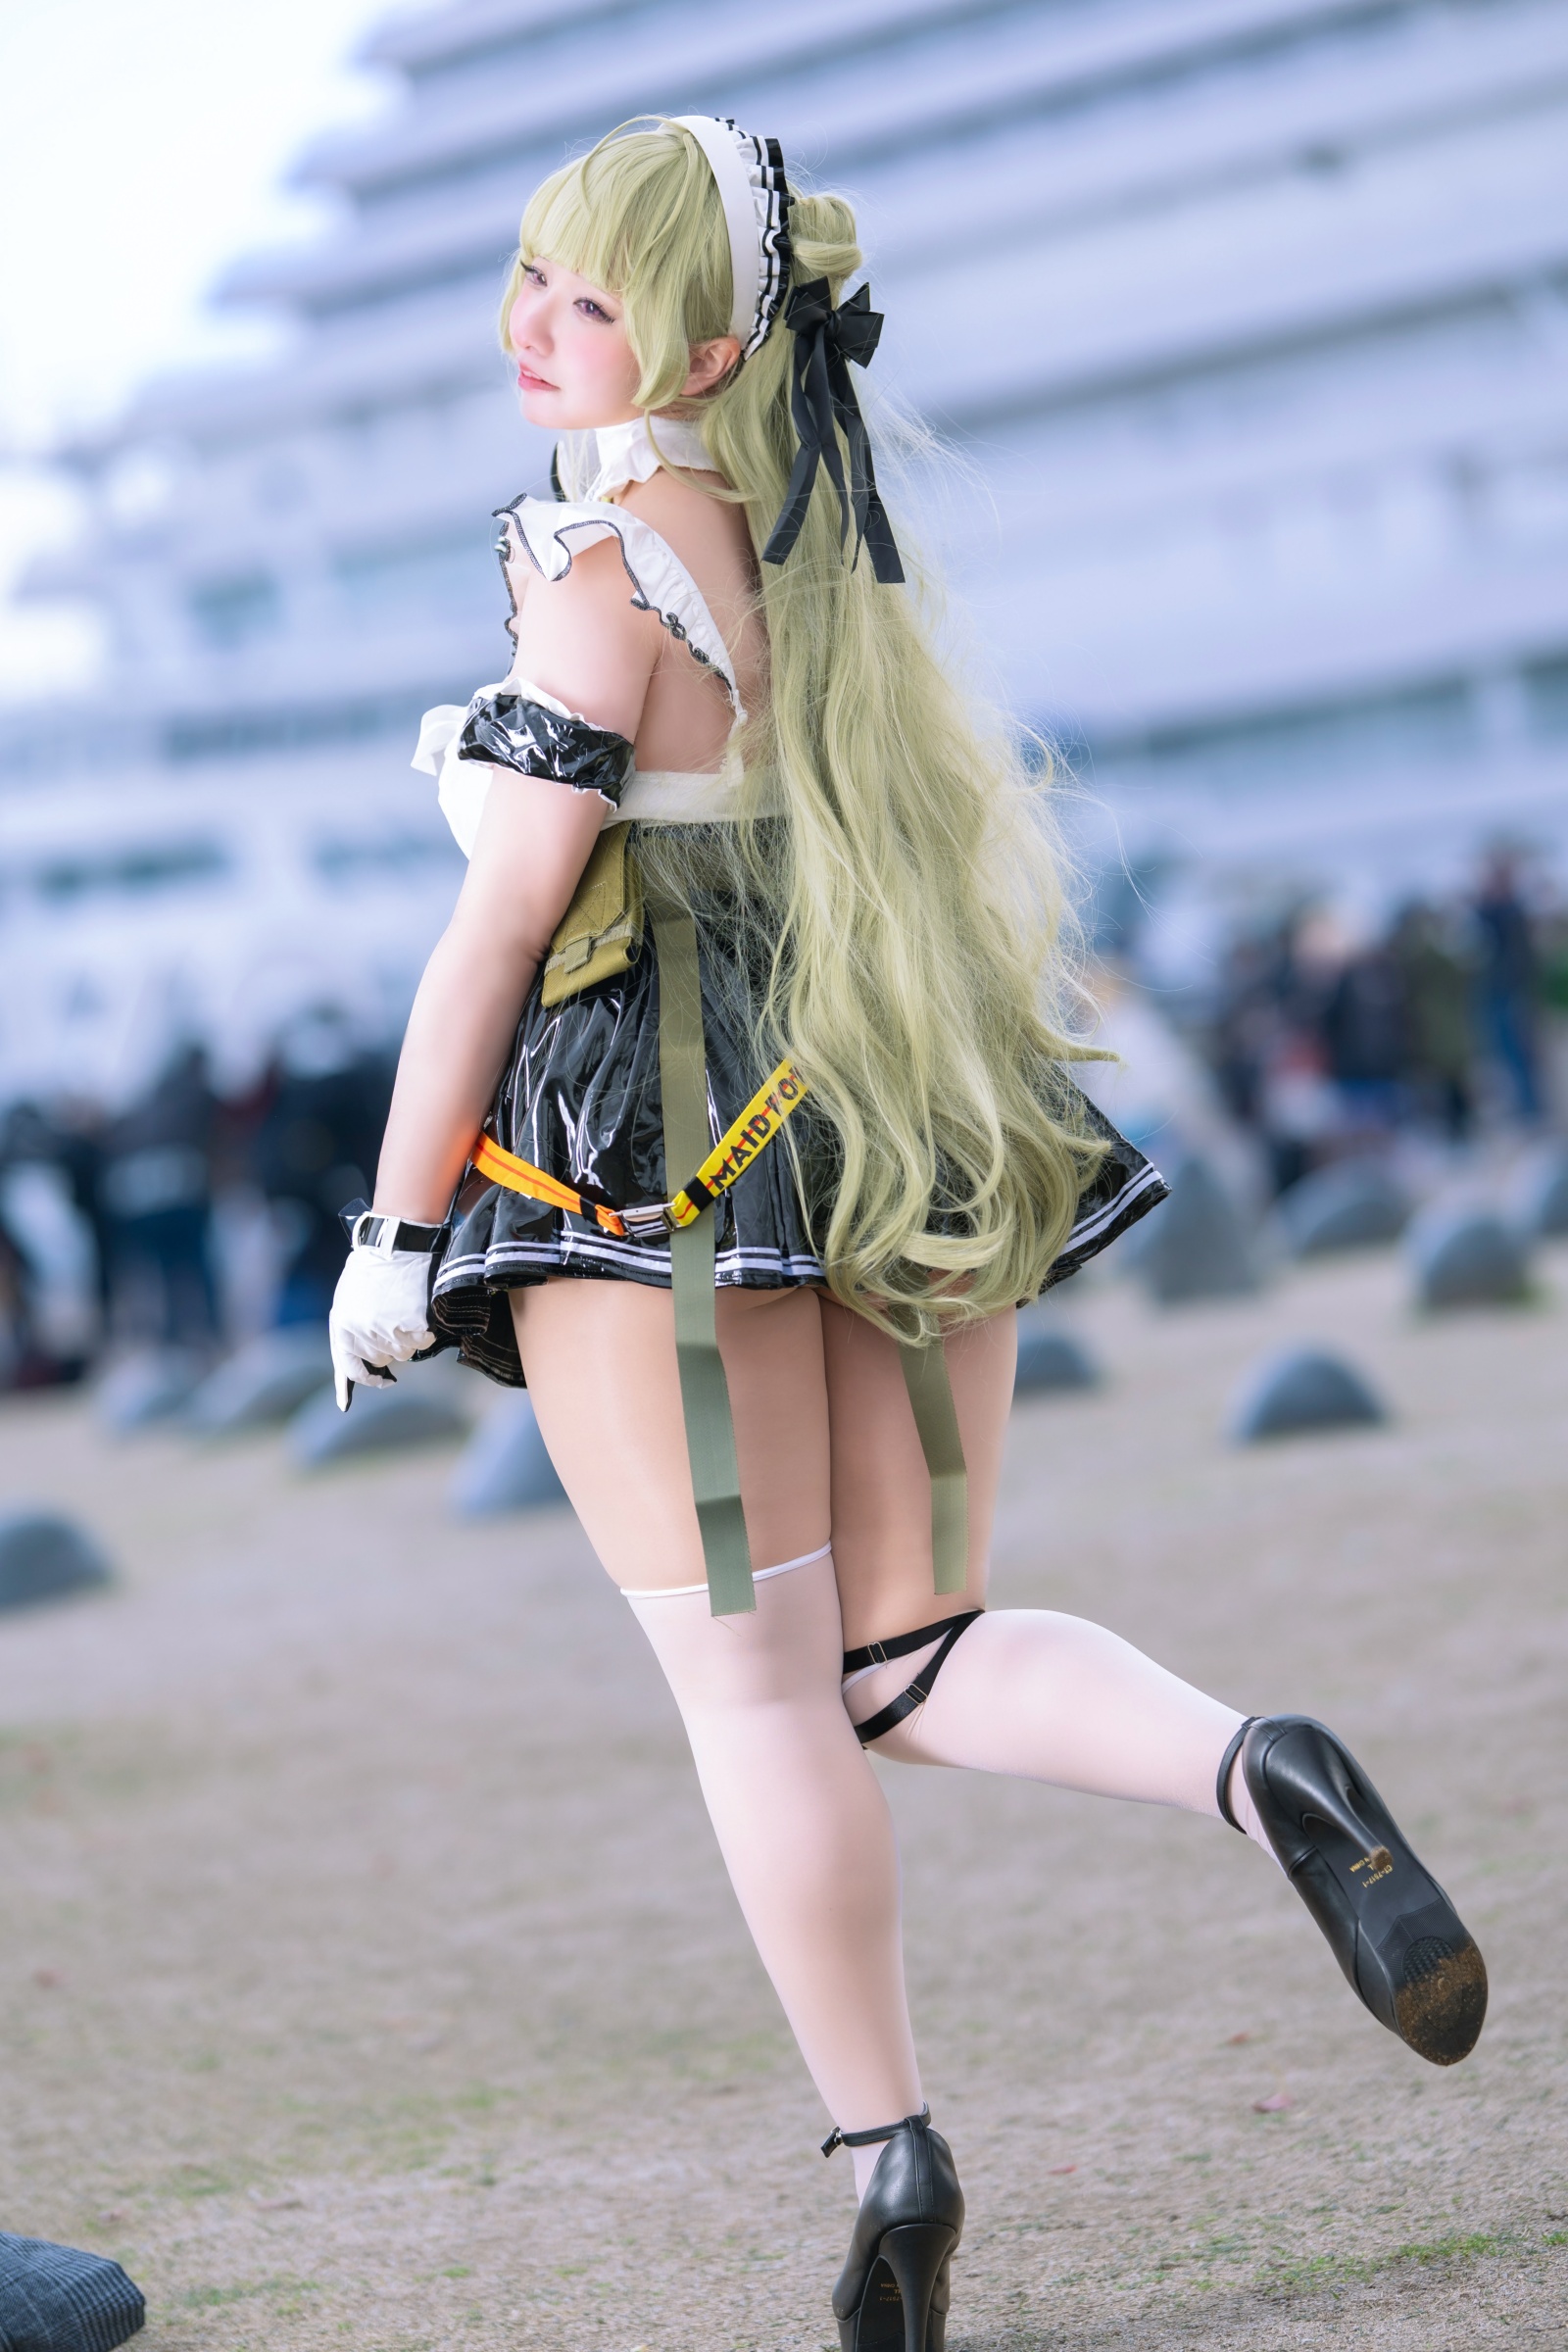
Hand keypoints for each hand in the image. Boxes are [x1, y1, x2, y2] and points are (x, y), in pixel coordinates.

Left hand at [329, 1245, 436, 1410]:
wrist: (398, 1241)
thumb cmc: (374, 1265)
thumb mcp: (349, 1294)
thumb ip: (351, 1324)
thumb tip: (362, 1354)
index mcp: (342, 1326)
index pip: (352, 1367)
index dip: (367, 1377)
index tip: (380, 1381)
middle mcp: (363, 1333)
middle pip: (382, 1359)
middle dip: (390, 1346)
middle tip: (396, 1321)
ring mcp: (388, 1331)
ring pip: (404, 1352)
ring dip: (409, 1337)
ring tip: (407, 1309)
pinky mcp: (412, 1325)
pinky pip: (423, 1341)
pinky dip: (425, 1330)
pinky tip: (419, 1308)